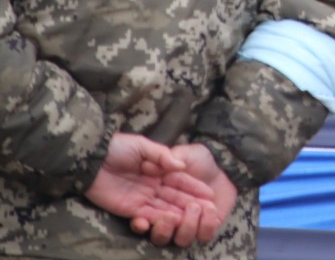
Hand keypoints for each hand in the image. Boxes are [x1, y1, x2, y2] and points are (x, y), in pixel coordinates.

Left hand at [85, 132, 216, 243]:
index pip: (180, 180)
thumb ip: (162, 156)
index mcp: (158, 169)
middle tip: (210, 211)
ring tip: (194, 219)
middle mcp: (152, 185)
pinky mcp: (128, 208)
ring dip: (179, 214)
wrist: (90, 158)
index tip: (210, 194)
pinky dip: (158, 220)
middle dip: (192, 203)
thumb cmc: (117, 147)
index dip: (194, 187)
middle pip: (175, 196)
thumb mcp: (142, 146)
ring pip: (164, 208)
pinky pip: (146, 216)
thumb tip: (182, 166)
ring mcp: (141, 198)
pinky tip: (172, 222)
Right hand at [133, 143, 236, 247]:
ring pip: (181, 238)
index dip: (142, 220)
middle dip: (164, 227)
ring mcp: (189, 222)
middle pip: (161, 232)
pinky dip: (206, 226)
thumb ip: (164, 158)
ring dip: (186, 226)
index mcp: (158, 200)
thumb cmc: (199, 157)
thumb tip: (149, 168)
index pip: (147, 214)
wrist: (225, 163)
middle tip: (172, 217)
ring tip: (195, 208)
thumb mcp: (182, 154)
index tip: (143, 221)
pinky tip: (211, 210)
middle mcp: (171, 215)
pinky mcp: (206, 225)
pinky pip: (203, 235)